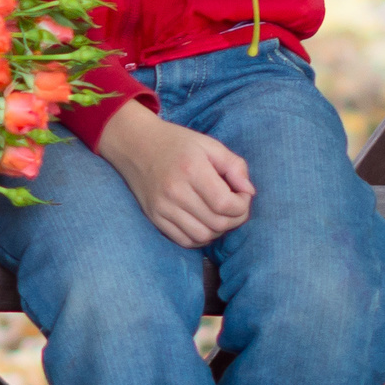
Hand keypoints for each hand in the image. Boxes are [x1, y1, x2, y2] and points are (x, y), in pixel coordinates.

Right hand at [94, 103, 253, 247]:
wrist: (135, 144)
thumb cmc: (177, 143)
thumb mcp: (209, 145)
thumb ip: (235, 166)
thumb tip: (249, 192)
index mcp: (191, 169)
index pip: (225, 204)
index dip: (243, 205)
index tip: (243, 195)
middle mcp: (175, 191)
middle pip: (217, 223)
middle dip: (235, 218)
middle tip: (234, 205)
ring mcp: (162, 207)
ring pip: (202, 236)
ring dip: (218, 230)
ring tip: (219, 214)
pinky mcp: (154, 217)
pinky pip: (184, 241)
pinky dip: (200, 237)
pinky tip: (203, 222)